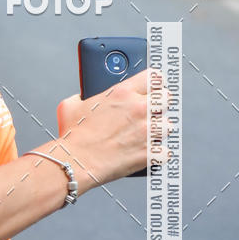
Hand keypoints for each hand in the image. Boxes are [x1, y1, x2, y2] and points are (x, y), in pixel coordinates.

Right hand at [55, 70, 169, 189]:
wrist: (76, 162)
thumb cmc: (72, 136)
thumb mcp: (70, 106)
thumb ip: (81, 97)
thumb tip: (83, 98)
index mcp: (122, 93)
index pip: (154, 77)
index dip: (155, 82)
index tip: (154, 87)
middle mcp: (139, 109)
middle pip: (166, 99)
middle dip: (161, 104)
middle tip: (153, 111)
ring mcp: (147, 132)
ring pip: (168, 125)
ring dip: (160, 130)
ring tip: (150, 134)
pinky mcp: (150, 153)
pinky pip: (165, 152)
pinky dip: (159, 154)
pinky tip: (150, 153)